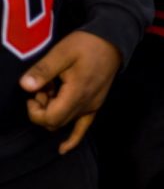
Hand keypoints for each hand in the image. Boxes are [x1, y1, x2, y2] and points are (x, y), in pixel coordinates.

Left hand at [19, 31, 122, 153]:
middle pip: (56, 122)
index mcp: (77, 93)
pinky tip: (63, 149)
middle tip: (43, 87)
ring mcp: (92, 106)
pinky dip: (72, 138)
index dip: (36, 112)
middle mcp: (86, 105)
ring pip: (65, 122)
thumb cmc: (87, 44)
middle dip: (43, 109)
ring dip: (53, 112)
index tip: (33, 94)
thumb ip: (43, 70)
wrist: (113, 40)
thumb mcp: (62, 52)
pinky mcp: (96, 104)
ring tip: (53, 90)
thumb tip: (25, 86)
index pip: (50, 119)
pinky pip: (82, 127)